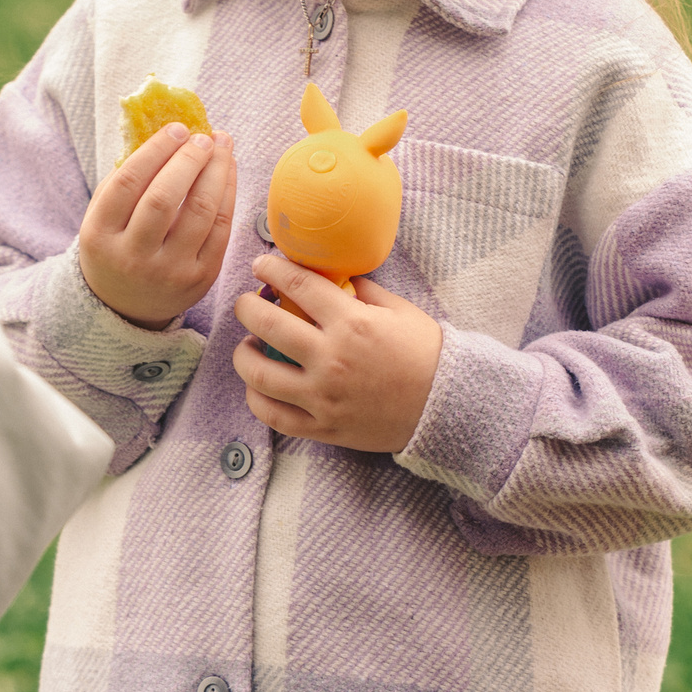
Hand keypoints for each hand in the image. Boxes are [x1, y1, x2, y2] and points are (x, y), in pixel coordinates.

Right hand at [79, 122, 235, 328]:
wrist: (124, 306)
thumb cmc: (115, 244)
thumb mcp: (103, 215)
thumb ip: (124, 177)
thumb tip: (164, 132)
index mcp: (100, 236)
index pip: (127, 183)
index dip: (155, 150)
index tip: (177, 129)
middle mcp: (133, 257)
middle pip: (163, 198)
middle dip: (188, 160)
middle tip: (203, 137)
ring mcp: (168, 272)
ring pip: (199, 213)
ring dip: (216, 172)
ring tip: (222, 146)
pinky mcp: (200, 279)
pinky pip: (221, 230)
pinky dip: (228, 194)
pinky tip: (227, 171)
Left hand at [232, 255, 442, 453]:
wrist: (447, 407)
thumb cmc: (426, 354)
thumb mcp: (400, 310)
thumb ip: (364, 290)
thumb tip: (335, 277)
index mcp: (351, 322)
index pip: (297, 285)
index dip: (272, 269)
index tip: (260, 265)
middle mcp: (331, 358)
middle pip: (267, 324)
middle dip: (246, 307)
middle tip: (245, 302)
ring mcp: (323, 396)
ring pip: (259, 374)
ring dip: (243, 354)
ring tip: (247, 346)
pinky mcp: (322, 427)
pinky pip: (273, 416)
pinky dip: (256, 399)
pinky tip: (257, 385)